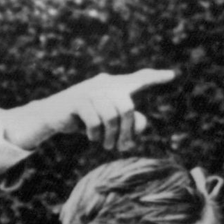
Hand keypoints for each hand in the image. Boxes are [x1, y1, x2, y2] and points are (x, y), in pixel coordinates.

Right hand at [0, 69, 175, 151]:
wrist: (51, 116)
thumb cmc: (82, 120)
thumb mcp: (106, 122)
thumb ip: (126, 123)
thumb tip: (140, 124)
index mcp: (113, 85)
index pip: (138, 79)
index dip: (154, 78)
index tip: (172, 76)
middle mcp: (104, 83)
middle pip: (127, 108)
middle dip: (127, 131)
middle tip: (122, 147)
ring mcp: (90, 90)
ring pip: (112, 116)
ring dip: (110, 136)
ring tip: (106, 146)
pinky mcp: (78, 100)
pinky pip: (95, 120)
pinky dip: (95, 134)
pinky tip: (92, 138)